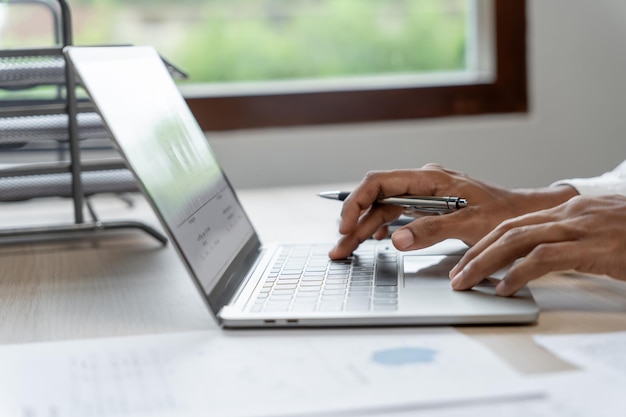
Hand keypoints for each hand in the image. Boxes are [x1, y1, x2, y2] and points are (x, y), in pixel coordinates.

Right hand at [329, 164, 576, 258]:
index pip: (380, 182)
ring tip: (347, 249)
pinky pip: (397, 216)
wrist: (526, 216)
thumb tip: (397, 239)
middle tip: (339, 247)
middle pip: (377, 199)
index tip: (347, 225)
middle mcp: (422, 184)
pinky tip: (373, 241)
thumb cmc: (504, 216)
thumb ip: (432, 229)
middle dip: (355, 222)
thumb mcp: (470, 224)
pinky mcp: (428, 209)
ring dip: (365, 229)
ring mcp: (425, 196)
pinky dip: (382, 229)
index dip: (357, 201)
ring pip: (384, 209)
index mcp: (429, 178)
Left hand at [450, 195, 625, 295]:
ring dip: (485, 263)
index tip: (468, 259)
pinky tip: (503, 289)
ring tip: (466, 282)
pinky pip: (544, 259)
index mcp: (569, 210)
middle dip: (476, 252)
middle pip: (508, 229)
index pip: (516, 222)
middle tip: (456, 273)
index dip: (487, 241)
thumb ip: (571, 242)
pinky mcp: (592, 247)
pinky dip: (517, 274)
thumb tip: (540, 260)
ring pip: (517, 240)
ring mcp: (580, 227)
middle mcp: (570, 213)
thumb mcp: (600, 235)